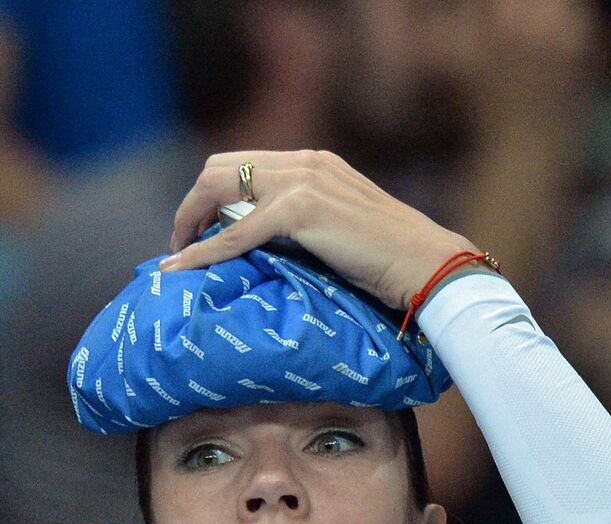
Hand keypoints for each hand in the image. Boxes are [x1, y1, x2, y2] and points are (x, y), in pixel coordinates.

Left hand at [160, 150, 481, 310]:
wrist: (428, 265)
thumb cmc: (393, 261)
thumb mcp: (343, 229)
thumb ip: (308, 224)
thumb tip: (270, 248)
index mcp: (315, 163)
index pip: (244, 163)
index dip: (211, 193)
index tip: (199, 229)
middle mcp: (305, 163)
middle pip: (220, 166)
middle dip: (192, 204)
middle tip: (180, 242)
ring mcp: (304, 182)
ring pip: (220, 186)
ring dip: (190, 220)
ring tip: (177, 255)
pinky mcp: (303, 211)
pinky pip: (237, 230)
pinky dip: (205, 250)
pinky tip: (183, 267)